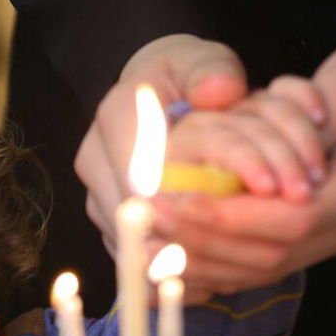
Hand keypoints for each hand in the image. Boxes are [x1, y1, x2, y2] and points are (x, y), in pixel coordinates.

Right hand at [75, 34, 247, 255]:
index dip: (185, 199)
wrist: (154, 92)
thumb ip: (212, 71)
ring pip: (132, 245)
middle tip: (241, 245)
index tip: (236, 206)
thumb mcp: (202, 62)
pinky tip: (208, 274)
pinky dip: (169, 272)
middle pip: (135, 217)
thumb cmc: (184, 78)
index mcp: (115, 118)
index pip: (143, 173)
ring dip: (177, 259)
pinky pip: (133, 260)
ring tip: (228, 264)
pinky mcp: (108, 222)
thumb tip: (220, 90)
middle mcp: (95, 159)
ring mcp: (97, 195)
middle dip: (186, 236)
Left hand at [150, 31, 335, 292]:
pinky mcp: (315, 236)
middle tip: (150, 220)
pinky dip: (214, 261)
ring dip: (202, 258)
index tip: (179, 202)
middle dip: (205, 242)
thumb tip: (248, 158)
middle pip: (270, 257)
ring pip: (260, 269)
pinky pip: (258, 264)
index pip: (292, 222)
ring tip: (150, 240)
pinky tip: (173, 254)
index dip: (230, 216)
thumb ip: (303, 123)